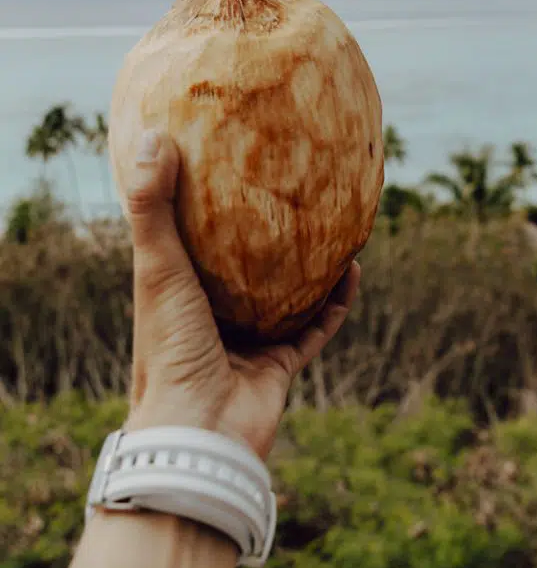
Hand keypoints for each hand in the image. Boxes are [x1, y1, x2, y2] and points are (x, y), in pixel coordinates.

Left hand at [123, 130, 359, 459]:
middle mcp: (212, 314)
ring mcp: (247, 341)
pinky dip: (336, 302)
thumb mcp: (157, 266)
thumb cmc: (169, 348)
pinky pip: (316, 327)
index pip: (190, 239)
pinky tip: (353, 269)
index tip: (231, 163)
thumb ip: (152, 206)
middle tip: (293, 189)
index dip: (206, 203)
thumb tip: (153, 135)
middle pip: (244, 267)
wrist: (198, 432)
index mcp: (178, 291)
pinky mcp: (279, 365)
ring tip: (333, 225)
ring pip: (286, 295)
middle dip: (268, 234)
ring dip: (310, 266)